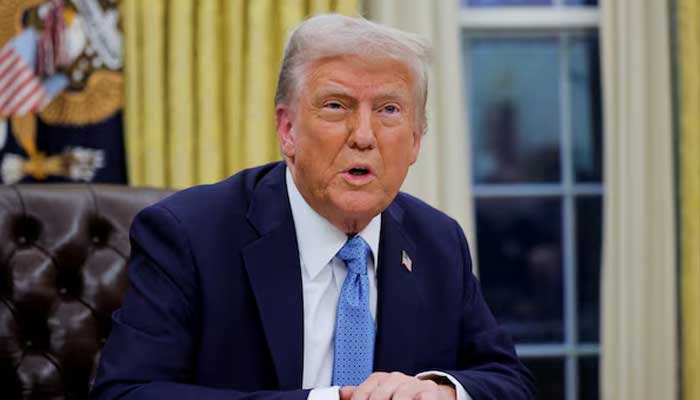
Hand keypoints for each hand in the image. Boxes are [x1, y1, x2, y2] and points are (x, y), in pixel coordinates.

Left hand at [339, 372, 456, 399]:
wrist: (433, 395)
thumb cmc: (403, 397)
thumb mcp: (381, 395)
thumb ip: (362, 394)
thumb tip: (342, 393)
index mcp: (379, 380)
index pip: (362, 394)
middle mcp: (394, 379)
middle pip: (378, 397)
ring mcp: (412, 383)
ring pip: (399, 398)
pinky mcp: (429, 390)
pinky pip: (420, 397)